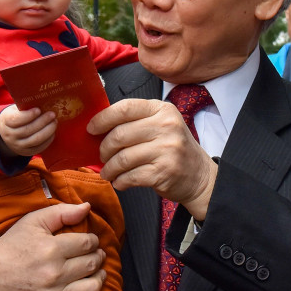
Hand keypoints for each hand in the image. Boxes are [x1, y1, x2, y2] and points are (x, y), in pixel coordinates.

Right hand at [0, 104, 56, 156]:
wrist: (8, 132)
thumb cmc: (16, 116)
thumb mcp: (15, 109)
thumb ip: (25, 107)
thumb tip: (43, 100)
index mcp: (6, 121)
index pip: (16, 119)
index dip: (28, 115)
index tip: (38, 109)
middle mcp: (10, 135)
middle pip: (27, 130)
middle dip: (42, 122)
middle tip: (52, 114)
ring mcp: (17, 146)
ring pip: (34, 140)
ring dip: (47, 131)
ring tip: (55, 122)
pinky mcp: (26, 152)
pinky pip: (39, 148)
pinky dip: (48, 140)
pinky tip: (53, 132)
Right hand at [0, 202, 109, 290]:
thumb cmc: (11, 246)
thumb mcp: (32, 222)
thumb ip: (61, 212)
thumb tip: (87, 207)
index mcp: (51, 249)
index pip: (88, 243)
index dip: (93, 240)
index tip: (89, 240)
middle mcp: (55, 274)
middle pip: (92, 264)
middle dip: (97, 256)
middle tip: (94, 254)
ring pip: (92, 287)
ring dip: (100, 277)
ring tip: (97, 270)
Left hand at [87, 98, 217, 220]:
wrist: (200, 176)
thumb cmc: (173, 149)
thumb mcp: (161, 125)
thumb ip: (136, 121)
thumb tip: (98, 126)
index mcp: (162, 110)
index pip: (125, 108)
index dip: (103, 118)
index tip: (91, 129)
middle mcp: (166, 126)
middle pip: (120, 135)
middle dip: (104, 148)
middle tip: (102, 156)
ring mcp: (167, 149)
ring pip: (122, 158)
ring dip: (110, 168)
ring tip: (108, 172)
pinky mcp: (163, 172)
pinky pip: (130, 176)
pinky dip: (120, 181)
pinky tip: (120, 181)